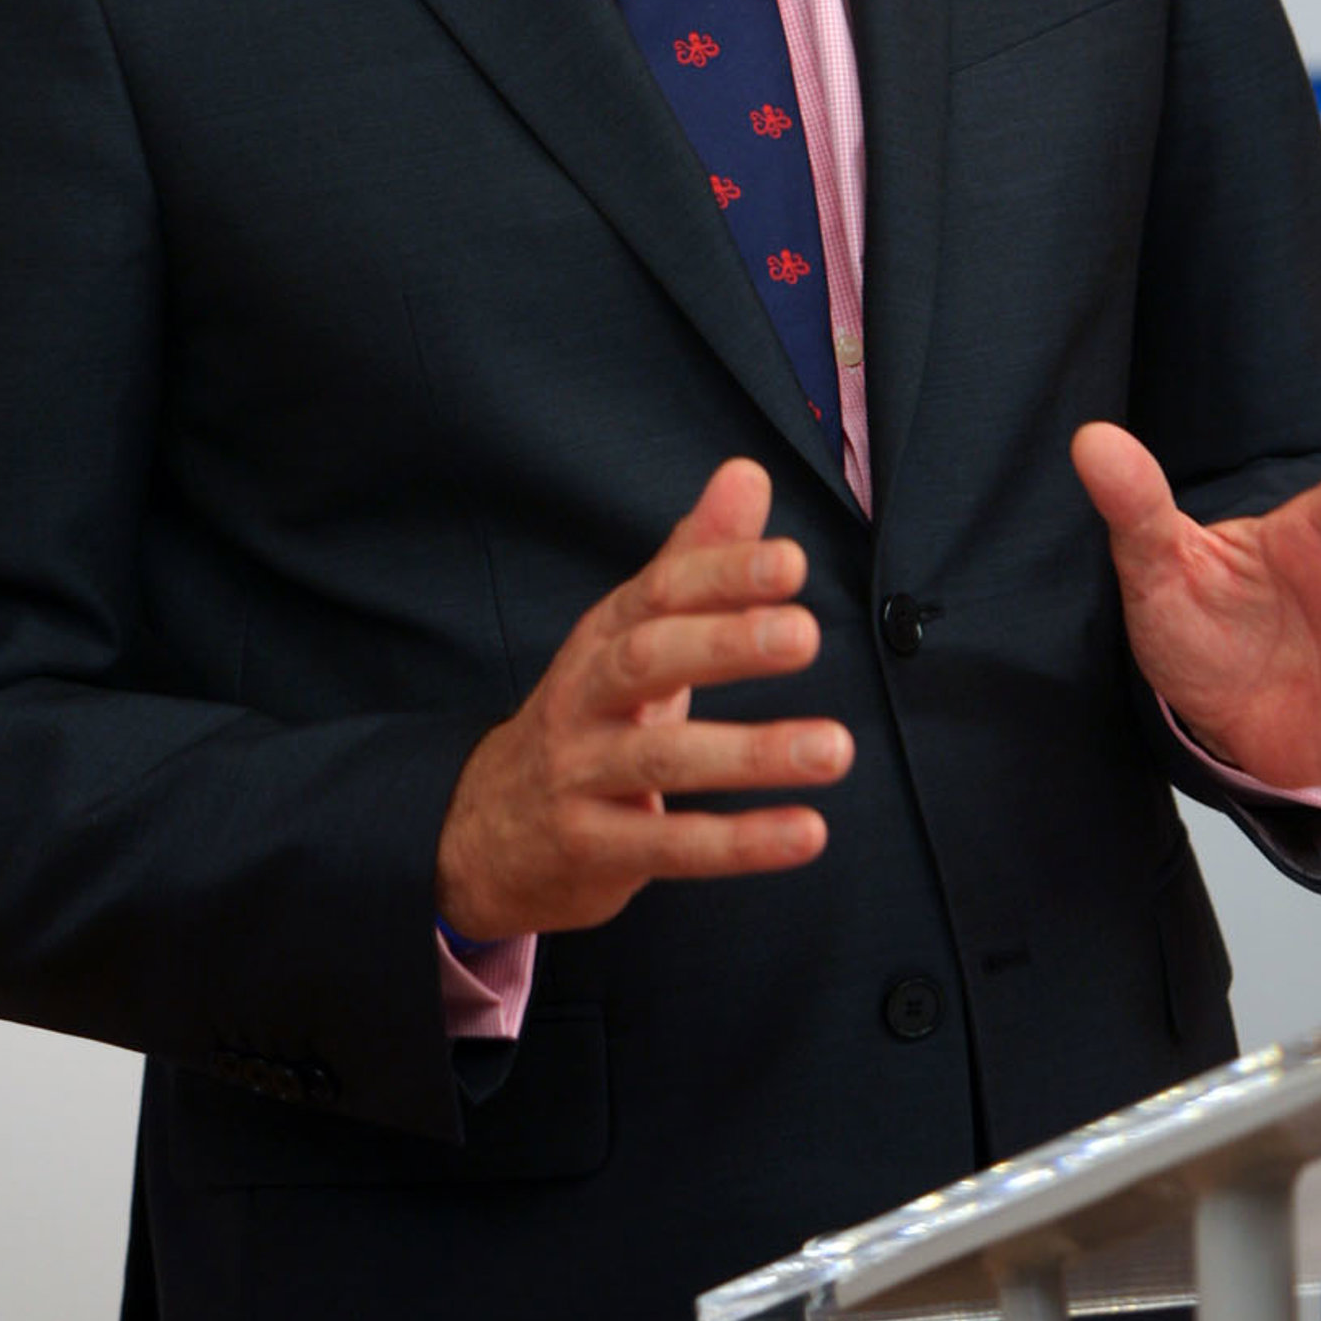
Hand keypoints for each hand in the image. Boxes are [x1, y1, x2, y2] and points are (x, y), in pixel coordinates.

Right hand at [434, 458, 852, 942]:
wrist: (485, 829)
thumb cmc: (590, 715)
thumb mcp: (633, 635)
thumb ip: (696, 559)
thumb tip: (747, 472)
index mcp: (603, 636)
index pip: (658, 593)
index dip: (720, 575)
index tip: (791, 563)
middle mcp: (583, 697)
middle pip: (646, 659)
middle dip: (724, 644)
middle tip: (806, 635)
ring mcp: (581, 774)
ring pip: (662, 759)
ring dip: (752, 753)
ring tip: (836, 749)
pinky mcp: (591, 848)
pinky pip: (668, 845)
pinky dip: (739, 843)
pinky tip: (806, 832)